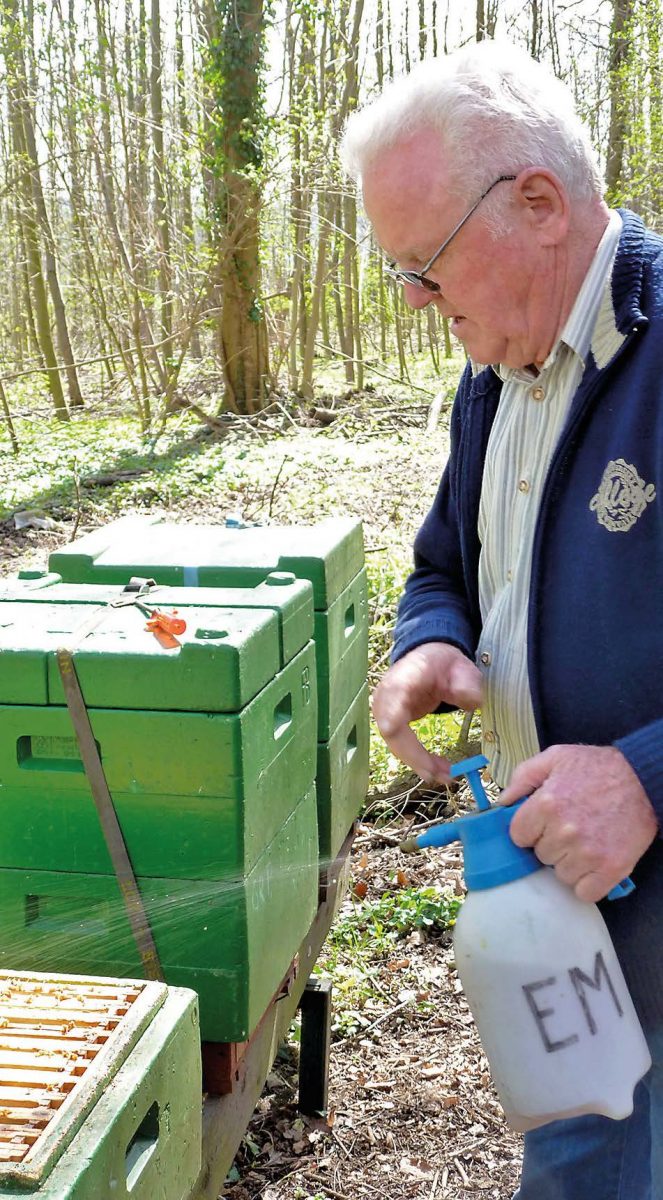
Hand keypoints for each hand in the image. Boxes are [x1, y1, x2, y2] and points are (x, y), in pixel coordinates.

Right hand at [371, 642, 482, 783]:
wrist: (429, 661)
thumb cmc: (445, 665)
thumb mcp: (462, 668)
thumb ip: (467, 683)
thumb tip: (472, 701)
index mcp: (406, 676)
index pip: (394, 694)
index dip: (390, 712)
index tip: (392, 729)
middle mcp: (388, 694)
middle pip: (392, 729)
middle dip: (414, 755)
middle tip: (442, 774)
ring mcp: (386, 710)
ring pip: (395, 743)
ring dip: (419, 762)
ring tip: (446, 776)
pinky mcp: (390, 723)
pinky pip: (400, 746)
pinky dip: (418, 760)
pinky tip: (438, 769)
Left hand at [500, 744, 658, 901]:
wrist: (644, 779)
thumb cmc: (599, 767)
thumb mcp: (556, 757)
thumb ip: (523, 776)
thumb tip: (502, 801)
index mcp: (546, 804)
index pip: (518, 835)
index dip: (531, 829)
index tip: (544, 823)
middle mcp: (565, 831)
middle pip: (541, 856)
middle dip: (552, 844)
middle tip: (571, 827)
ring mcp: (588, 853)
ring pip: (561, 875)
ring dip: (570, 863)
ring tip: (586, 841)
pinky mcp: (611, 869)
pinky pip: (585, 892)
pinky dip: (588, 882)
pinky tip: (595, 863)